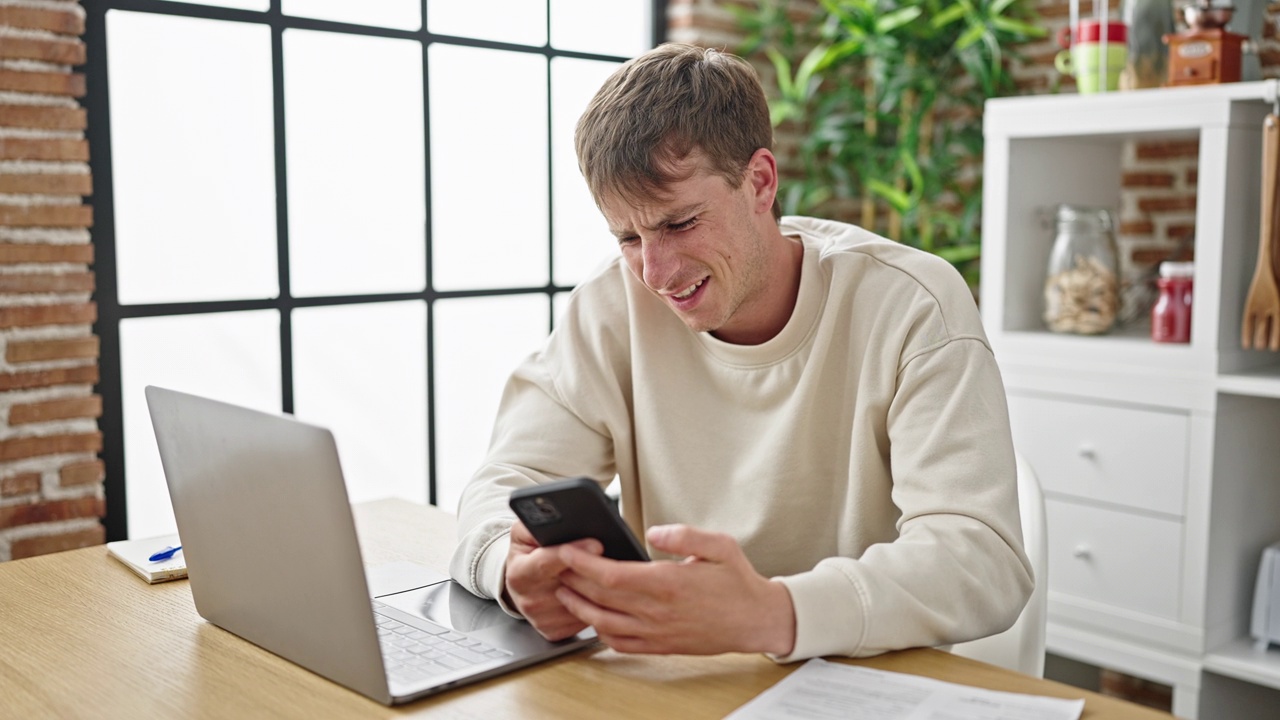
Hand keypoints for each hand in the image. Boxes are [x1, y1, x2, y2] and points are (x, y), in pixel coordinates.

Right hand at [503, 519, 601, 640]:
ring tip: (612, 573)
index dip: (574, 552)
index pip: (546, 562)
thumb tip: (557, 518)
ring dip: (600, 588)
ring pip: (583, 603)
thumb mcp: (524, 533)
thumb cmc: (528, 554)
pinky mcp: (555, 632)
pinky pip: (585, 619)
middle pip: (571, 584)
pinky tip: (603, 592)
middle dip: (596, 569)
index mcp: (520, 573)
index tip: (597, 543)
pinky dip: (597, 605)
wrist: (521, 584)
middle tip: (617, 556)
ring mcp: (542, 619)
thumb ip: (535, 523)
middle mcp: (529, 599)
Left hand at [555, 524, 795, 655]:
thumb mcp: (720, 545)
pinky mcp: (660, 646)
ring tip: (564, 590)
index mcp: (668, 583)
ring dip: (579, 608)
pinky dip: (600, 632)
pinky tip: (593, 619)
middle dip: (572, 581)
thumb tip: (653, 532)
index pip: (611, 575)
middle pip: (600, 598)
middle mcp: (657, 611)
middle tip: (555, 566)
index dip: (583, 563)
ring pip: (603, 624)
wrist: (756, 620)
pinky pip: (620, 644)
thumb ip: (684, 534)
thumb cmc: (738, 582)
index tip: (567, 550)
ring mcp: (657, 632)